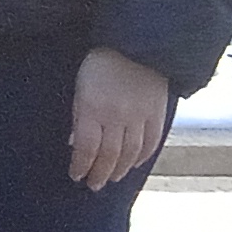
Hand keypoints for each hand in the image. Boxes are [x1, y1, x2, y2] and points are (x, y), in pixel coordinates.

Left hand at [66, 47, 170, 189]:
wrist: (137, 46)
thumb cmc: (100, 64)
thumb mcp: (80, 88)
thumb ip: (79, 116)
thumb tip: (74, 143)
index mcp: (93, 109)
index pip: (86, 148)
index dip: (81, 165)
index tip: (76, 175)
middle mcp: (117, 117)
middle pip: (109, 155)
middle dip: (100, 173)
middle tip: (93, 185)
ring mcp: (139, 117)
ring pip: (130, 153)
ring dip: (120, 169)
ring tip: (112, 179)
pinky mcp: (157, 114)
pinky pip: (151, 142)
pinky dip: (142, 157)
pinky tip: (134, 164)